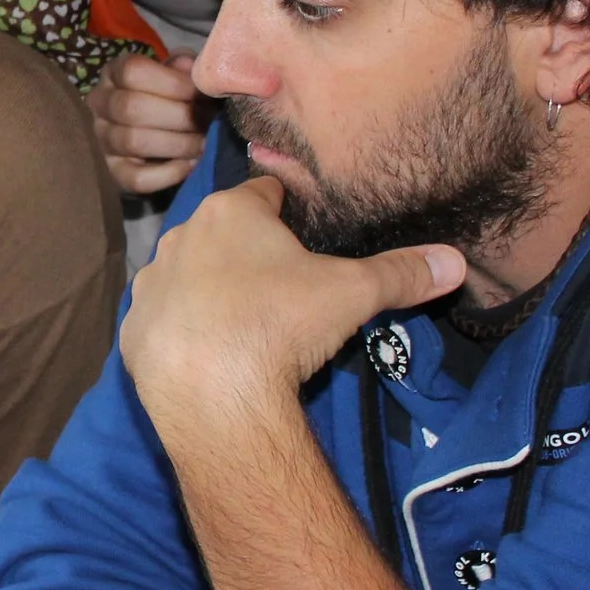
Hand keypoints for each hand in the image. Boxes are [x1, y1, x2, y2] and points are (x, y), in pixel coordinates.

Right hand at [88, 52, 209, 194]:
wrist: (160, 130)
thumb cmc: (171, 95)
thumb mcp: (177, 73)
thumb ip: (185, 67)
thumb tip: (190, 70)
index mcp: (114, 73)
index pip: (132, 71)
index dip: (172, 82)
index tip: (201, 93)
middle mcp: (100, 104)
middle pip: (130, 108)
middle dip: (179, 116)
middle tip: (209, 121)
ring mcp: (103, 140)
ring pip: (133, 142)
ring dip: (178, 144)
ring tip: (204, 143)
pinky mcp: (114, 173)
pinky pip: (136, 178)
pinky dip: (169, 173)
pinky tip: (190, 164)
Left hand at [119, 177, 463, 434]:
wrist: (212, 395)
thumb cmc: (281, 325)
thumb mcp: (353, 293)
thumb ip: (402, 273)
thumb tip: (456, 262)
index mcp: (231, 212)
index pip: (266, 194)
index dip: (291, 214)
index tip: (307, 238)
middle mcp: (181, 236)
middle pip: (225, 234)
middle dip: (251, 254)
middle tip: (285, 289)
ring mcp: (151, 284)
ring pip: (190, 275)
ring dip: (213, 291)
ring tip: (247, 325)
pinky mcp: (133, 330)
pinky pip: (166, 321)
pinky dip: (186, 332)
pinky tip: (211, 355)